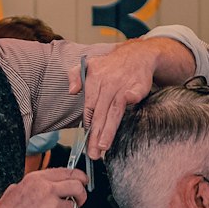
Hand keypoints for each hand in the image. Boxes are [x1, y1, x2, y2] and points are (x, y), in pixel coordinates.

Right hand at [0, 169, 87, 207]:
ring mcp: (52, 205)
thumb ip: (34, 185)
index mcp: (37, 178)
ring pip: (75, 206)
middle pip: (77, 186)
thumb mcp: (16, 189)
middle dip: (82, 194)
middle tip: (80, 200)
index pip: (67, 171)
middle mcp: (46, 189)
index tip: (83, 181)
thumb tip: (45, 185)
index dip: (79, 176)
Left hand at [66, 41, 160, 157]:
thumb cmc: (111, 65)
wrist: (137, 54)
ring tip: (103, 147)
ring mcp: (121, 86)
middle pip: (99, 114)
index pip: (89, 109)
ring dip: (108, 130)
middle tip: (93, 153)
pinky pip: (131, 96)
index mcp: (93, 81)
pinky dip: (129, 101)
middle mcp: (106, 84)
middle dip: (96, 136)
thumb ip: (76, 76)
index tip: (86, 143)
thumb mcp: (89, 65)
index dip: (88, 127)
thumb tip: (71, 91)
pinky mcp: (137, 86)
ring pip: (113, 112)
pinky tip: (123, 116)